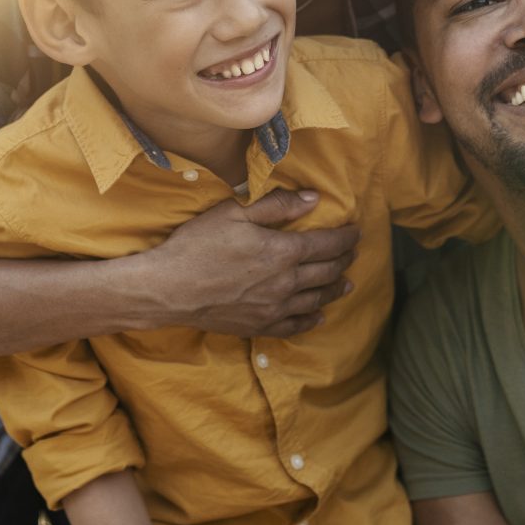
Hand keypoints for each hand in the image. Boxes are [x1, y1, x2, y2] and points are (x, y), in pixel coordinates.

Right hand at [141, 189, 359, 337]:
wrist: (168, 290)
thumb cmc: (198, 245)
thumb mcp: (235, 212)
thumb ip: (277, 206)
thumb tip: (314, 199)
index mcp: (283, 252)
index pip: (326, 244)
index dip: (345, 238)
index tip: (356, 232)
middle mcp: (286, 283)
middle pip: (326, 272)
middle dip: (343, 261)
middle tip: (353, 254)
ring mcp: (274, 308)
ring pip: (316, 300)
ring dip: (334, 290)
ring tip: (347, 284)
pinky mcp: (259, 326)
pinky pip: (295, 326)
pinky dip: (311, 320)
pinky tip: (318, 316)